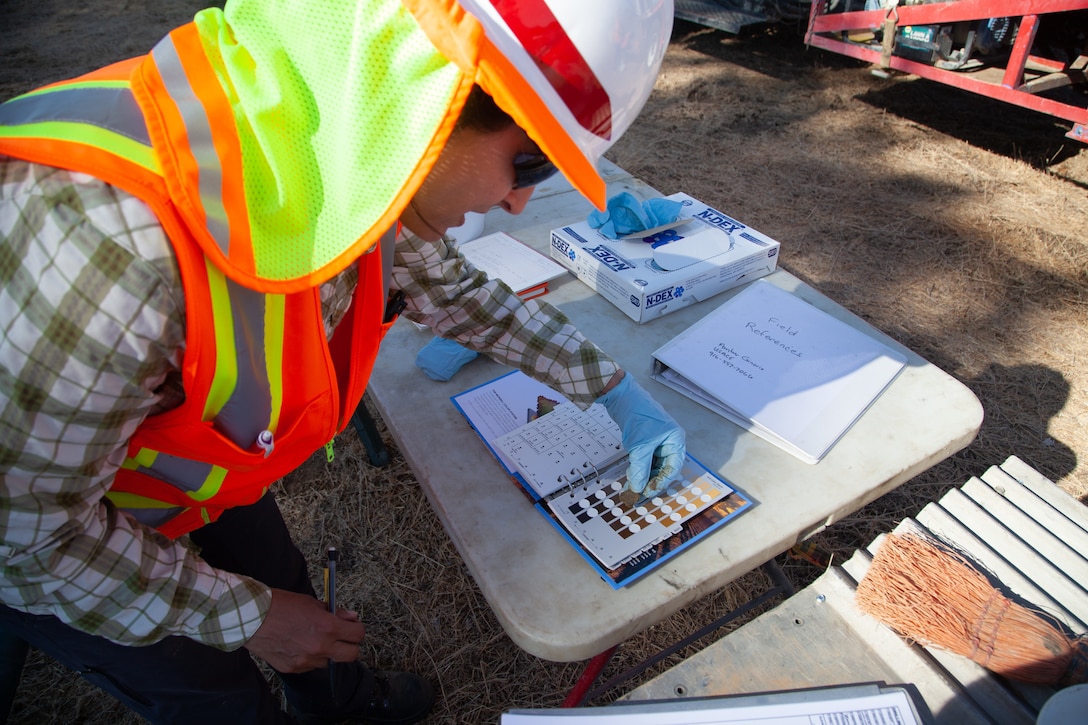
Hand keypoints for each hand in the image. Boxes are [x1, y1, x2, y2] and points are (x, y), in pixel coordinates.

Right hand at [243, 588, 364, 672]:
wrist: (252, 618)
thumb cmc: (280, 606)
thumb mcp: (312, 603)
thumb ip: (334, 612)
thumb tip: (351, 617)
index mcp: (327, 628)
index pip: (358, 635)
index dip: (357, 629)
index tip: (352, 626)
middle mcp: (320, 647)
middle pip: (351, 655)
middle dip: (350, 646)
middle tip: (342, 637)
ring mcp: (307, 661)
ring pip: (329, 661)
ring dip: (327, 652)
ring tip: (313, 638)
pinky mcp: (294, 668)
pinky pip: (310, 666)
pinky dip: (309, 657)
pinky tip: (298, 645)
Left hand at [596, 372, 685, 496]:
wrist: (621, 397)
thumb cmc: (638, 415)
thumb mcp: (640, 446)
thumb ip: (640, 469)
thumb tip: (638, 488)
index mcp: (675, 441)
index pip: (672, 468)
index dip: (661, 481)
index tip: (648, 492)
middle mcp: (669, 442)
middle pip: (663, 468)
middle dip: (651, 480)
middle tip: (639, 492)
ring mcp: (656, 441)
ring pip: (652, 465)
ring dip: (643, 475)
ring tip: (632, 486)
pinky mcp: (645, 440)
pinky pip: (644, 459)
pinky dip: (638, 467)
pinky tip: (630, 475)